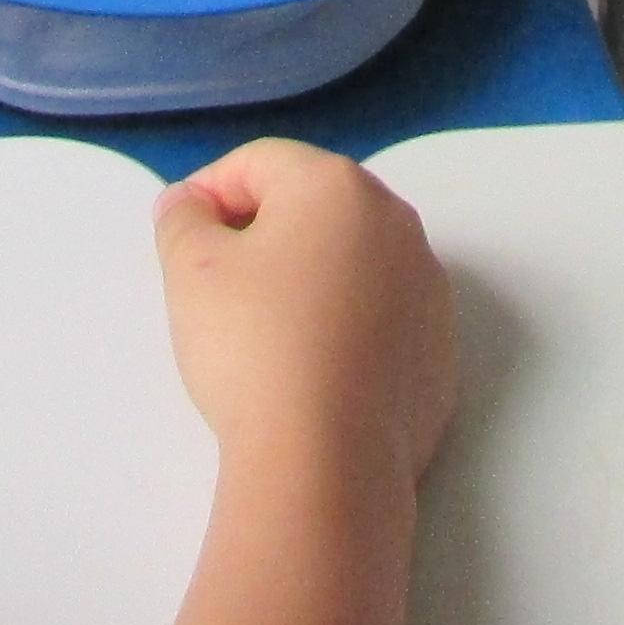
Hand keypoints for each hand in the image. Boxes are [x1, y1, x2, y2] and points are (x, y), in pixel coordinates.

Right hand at [153, 140, 455, 502]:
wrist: (329, 461)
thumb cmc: (254, 347)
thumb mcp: (191, 271)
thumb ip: (183, 219)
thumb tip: (190, 204)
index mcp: (339, 187)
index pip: (259, 163)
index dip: (209, 192)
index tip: (182, 239)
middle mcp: (398, 223)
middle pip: (313, 207)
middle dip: (261, 232)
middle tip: (217, 285)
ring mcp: (430, 289)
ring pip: (352, 263)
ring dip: (308, 278)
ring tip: (265, 332)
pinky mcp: (441, 351)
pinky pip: (382, 319)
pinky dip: (346, 329)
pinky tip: (312, 372)